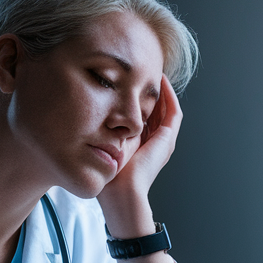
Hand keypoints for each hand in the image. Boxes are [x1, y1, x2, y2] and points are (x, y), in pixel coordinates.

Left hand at [97, 74, 180, 230]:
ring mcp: (164, 141)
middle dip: (151, 92)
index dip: (139, 99)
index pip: (144, 116)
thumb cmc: (109, 175)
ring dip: (162, 90)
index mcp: (141, 145)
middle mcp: (155, 142)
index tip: (129, 83)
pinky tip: (160, 80)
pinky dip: (169, 95)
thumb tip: (89, 116)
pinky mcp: (167, 138)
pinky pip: (173, 111)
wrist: (122, 191)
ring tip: (153, 72)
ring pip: (167, 108)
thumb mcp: (105, 147)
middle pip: (157, 110)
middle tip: (143, 72)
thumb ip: (105, 133)